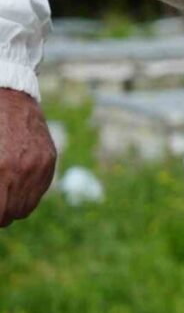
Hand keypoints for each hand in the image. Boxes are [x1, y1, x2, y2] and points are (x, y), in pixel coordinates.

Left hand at [0, 88, 56, 226]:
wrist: (7, 97)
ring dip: (12, 205)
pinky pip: (40, 190)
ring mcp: (39, 166)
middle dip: (0, 211)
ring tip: (2, 193)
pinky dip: (27, 192)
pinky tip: (16, 181)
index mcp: (0, 170)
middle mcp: (21, 170)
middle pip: (9, 215)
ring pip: (26, 207)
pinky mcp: (49, 160)